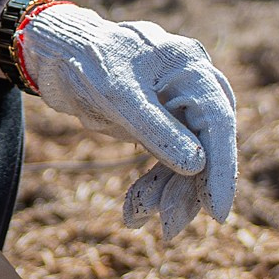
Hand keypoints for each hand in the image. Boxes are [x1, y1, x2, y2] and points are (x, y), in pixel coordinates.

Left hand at [16, 1, 236, 235]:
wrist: (57, 51)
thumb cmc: (89, 61)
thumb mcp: (118, 96)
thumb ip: (157, 129)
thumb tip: (197, 167)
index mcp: (191, 67)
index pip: (218, 122)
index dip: (222, 169)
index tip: (218, 211)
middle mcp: (193, 86)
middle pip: (207, 146)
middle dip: (187, 189)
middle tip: (167, 226)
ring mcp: (179, 106)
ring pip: (188, 159)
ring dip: (166, 193)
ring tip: (138, 216)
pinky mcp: (163, 123)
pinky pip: (168, 160)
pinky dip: (152, 185)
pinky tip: (135, 210)